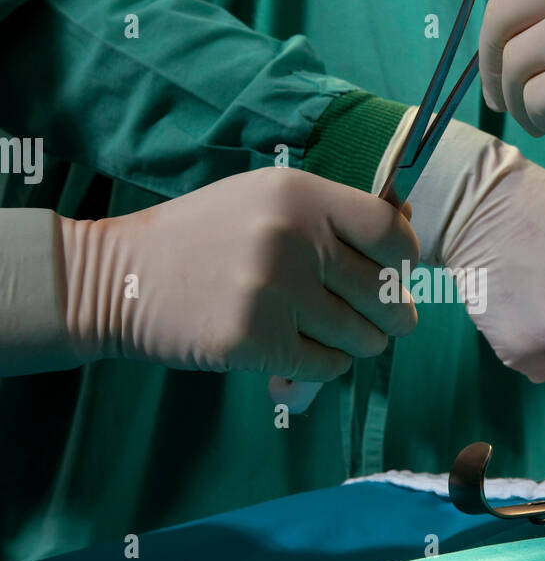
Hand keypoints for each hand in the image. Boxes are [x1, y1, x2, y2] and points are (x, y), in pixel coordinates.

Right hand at [59, 167, 418, 381]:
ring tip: (332, 333)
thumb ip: (330, 212)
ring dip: (358, 343)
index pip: (391, 232)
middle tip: (383, 321)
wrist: (122, 279)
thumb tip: (407, 227)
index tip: (396, 274)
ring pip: (363, 337)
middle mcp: (292, 238)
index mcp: (299, 194)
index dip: (404, 259)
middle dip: (392, 315)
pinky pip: (327, 366)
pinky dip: (323, 365)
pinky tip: (299, 350)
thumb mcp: (263, 199)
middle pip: (386, 294)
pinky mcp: (256, 342)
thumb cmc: (204, 238)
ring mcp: (274, 293)